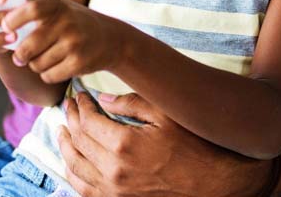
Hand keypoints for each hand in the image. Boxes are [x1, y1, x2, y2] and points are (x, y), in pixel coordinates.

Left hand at [3, 0, 120, 81]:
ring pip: (37, 63)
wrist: (110, 39)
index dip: (14, 18)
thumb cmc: (74, 19)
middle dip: (20, 54)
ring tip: (42, 58)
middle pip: (29, 45)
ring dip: (35, 64)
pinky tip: (55, 66)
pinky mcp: (79, 63)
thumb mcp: (59, 2)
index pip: (32, 8)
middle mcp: (66, 23)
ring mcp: (74, 43)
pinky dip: (47, 74)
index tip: (5, 26)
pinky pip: (49, 75)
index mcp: (58, 5)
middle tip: (19, 56)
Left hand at [58, 92, 272, 196]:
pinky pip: (86, 191)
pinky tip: (72, 163)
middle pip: (78, 141)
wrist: (218, 184)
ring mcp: (116, 192)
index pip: (87, 121)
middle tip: (69, 106)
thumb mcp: (164, 114)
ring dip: (65, 146)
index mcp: (123, 145)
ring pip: (76, 168)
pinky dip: (74, 175)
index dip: (80, 105)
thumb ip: (130, 103)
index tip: (79, 94)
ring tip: (62, 131)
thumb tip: (102, 99)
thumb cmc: (194, 145)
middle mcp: (114, 172)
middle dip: (71, 120)